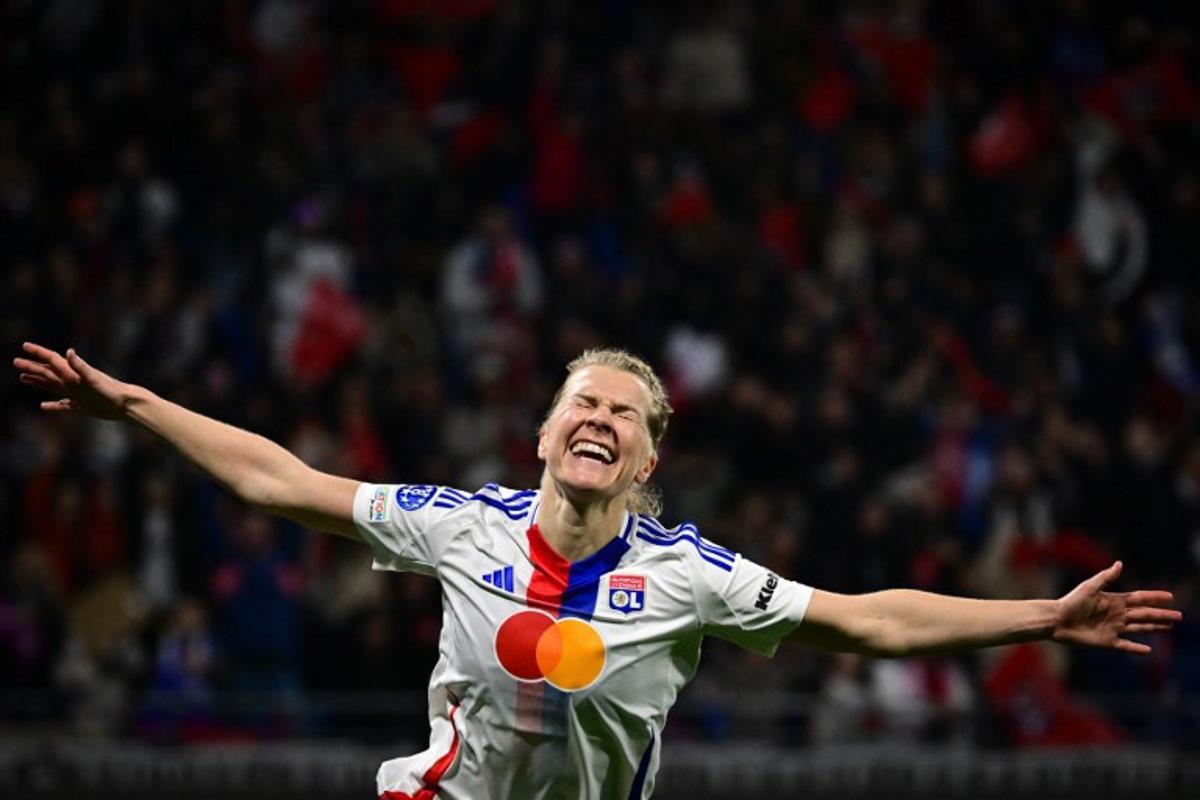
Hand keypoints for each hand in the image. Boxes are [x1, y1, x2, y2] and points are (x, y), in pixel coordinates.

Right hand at [13, 342, 130, 420]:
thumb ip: (80, 366)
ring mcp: (76, 394)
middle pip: (47, 372)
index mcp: (73, 374)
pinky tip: (42, 406)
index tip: (24, 346)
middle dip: (31, 366)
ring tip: (22, 377)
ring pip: (51, 386)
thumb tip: (68, 352)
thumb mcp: (93, 378)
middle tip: (15, 361)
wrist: (126, 404)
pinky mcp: (81, 406)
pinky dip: (52, 405)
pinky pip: (61, 405)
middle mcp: (72, 382)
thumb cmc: (111, 391)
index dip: (38, 353)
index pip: (51, 360)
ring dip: (37, 382)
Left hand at [1053, 561, 1181, 653]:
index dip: (1154, 597)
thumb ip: (1105, 577)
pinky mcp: (1107, 642)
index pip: (1139, 598)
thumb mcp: (1089, 587)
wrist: (1056, 621)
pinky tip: (1148, 650)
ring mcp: (1113, 628)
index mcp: (1114, 600)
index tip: (1170, 596)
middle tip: (1179, 616)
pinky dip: (1137, 648)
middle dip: (1162, 614)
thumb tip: (1120, 564)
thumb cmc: (1071, 602)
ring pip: (1140, 628)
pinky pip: (1126, 646)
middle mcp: (1116, 614)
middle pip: (1144, 614)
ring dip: (1155, 627)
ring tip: (1169, 627)